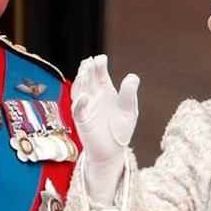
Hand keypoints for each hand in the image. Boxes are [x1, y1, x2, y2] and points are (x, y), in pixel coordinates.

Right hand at [71, 55, 139, 201]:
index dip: (99, 65)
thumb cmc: (120, 130)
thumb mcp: (129, 111)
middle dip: (88, 69)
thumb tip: (132, 76)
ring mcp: (86, 108)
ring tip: (84, 72)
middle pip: (87, 79)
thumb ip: (129, 94)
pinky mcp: (82, 121)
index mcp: (105, 91)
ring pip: (79, 90)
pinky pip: (78, 110)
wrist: (112, 151)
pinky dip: (79, 103)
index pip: (100, 74)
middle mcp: (93, 96)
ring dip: (80, 81)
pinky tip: (85, 97)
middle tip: (90, 61)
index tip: (101, 58)